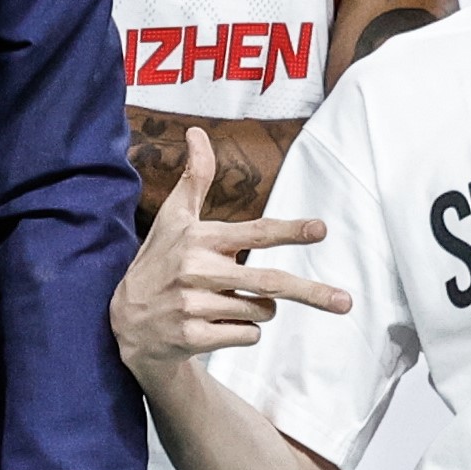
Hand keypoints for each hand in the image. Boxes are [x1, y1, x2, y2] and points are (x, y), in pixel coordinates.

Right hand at [111, 122, 346, 368]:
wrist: (125, 324)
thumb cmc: (157, 263)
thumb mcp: (172, 220)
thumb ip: (194, 178)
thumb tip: (196, 132)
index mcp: (200, 239)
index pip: (254, 233)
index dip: (290, 231)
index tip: (321, 229)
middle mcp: (198, 271)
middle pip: (269, 282)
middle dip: (311, 292)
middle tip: (345, 302)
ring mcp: (195, 306)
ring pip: (261, 311)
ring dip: (260, 309)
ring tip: (227, 302)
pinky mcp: (194, 338)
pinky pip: (247, 336)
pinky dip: (243, 333)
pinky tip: (215, 324)